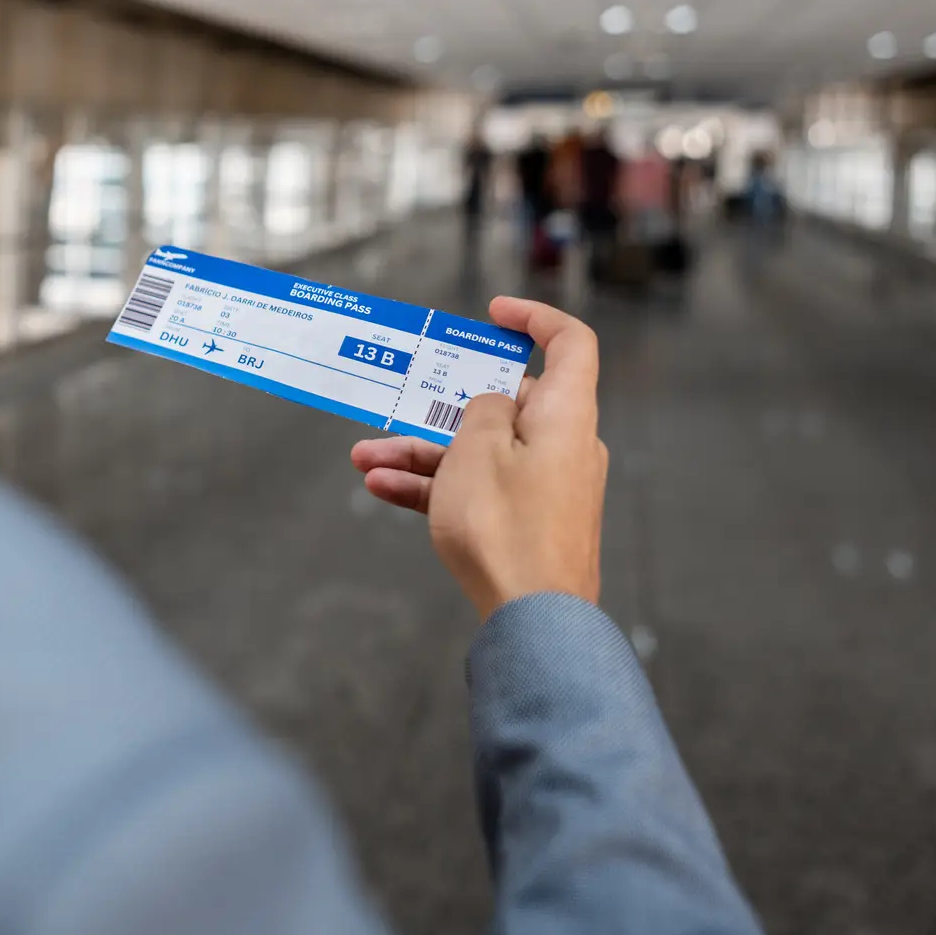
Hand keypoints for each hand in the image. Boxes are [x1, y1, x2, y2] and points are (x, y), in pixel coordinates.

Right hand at [349, 297, 607, 619]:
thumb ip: (480, 410)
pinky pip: (479, 489)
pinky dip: (436, 485)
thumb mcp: (477, 450)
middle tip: (397, 404)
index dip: (534, 319)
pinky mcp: (529, 523)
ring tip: (364, 458)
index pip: (570, 344)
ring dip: (422, 451)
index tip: (493, 314)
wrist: (533, 619)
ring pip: (480, 452)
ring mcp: (546, 487)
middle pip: (505, 404)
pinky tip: (382, 488)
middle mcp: (563, 446)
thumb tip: (492, 407)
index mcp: (565, 415)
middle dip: (441, 404)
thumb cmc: (507, 526)